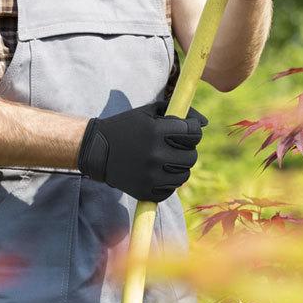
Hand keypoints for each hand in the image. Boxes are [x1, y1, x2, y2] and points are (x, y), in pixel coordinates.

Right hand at [77, 101, 208, 202]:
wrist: (97, 149)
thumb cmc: (127, 125)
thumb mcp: (150, 111)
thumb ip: (177, 112)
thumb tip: (205, 122)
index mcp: (157, 131)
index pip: (194, 133)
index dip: (194, 129)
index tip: (187, 129)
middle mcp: (155, 154)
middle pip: (192, 155)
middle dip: (188, 148)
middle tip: (176, 145)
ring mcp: (151, 175)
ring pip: (185, 174)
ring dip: (180, 166)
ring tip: (168, 158)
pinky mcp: (145, 191)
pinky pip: (171, 189)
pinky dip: (169, 181)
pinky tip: (159, 171)